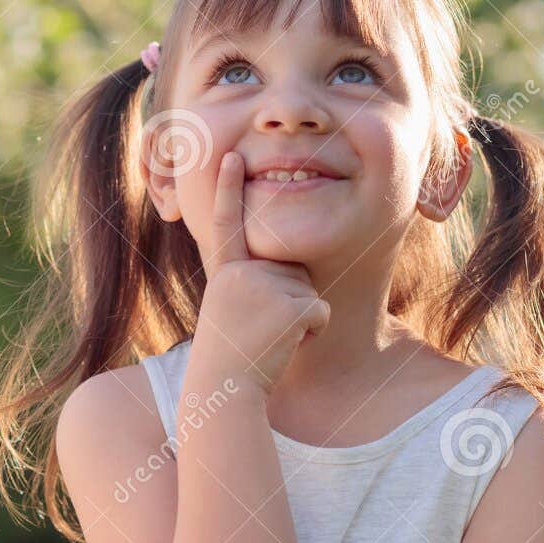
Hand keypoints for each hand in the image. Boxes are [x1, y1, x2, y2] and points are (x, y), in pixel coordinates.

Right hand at [194, 152, 329, 392]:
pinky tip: (284, 346)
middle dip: (287, 301)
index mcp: (224, 272)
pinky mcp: (293, 305)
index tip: (231, 155)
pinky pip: (320, 313)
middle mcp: (243, 271)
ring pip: (307, 292)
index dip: (227, 187)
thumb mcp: (229, 310)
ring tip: (267, 339)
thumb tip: (288, 272)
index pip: (226, 223)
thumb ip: (249, 282)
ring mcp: (267, 286)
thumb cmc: (229, 357)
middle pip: (290, 271)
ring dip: (297, 321)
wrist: (223, 387)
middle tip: (257, 331)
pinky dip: (311, 333)